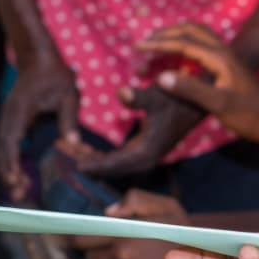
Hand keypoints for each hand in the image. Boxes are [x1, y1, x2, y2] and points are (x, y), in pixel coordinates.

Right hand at [0, 48, 78, 201]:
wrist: (37, 58)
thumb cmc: (54, 75)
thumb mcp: (68, 94)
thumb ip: (69, 119)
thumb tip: (73, 144)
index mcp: (20, 111)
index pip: (11, 141)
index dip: (12, 163)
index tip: (16, 181)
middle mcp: (8, 118)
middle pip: (0, 151)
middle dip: (7, 175)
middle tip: (20, 196)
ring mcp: (6, 121)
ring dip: (6, 172)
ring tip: (19, 193)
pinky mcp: (10, 124)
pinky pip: (5, 148)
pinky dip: (9, 164)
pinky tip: (19, 179)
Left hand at [69, 190, 194, 258]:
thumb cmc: (186, 238)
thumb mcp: (167, 207)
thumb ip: (135, 200)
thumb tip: (108, 212)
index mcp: (124, 237)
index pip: (83, 239)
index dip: (81, 237)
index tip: (80, 237)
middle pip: (90, 258)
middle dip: (99, 252)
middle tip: (116, 248)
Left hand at [75, 84, 204, 178]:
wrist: (199, 100)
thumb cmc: (178, 97)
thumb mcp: (158, 95)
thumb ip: (138, 97)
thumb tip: (120, 93)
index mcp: (146, 152)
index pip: (113, 163)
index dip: (92, 163)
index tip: (72, 163)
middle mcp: (144, 158)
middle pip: (108, 166)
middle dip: (84, 158)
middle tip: (59, 150)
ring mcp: (144, 155)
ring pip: (110, 162)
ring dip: (89, 156)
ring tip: (65, 148)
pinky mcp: (143, 149)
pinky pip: (116, 157)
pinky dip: (99, 154)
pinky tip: (84, 148)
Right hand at [138, 22, 258, 141]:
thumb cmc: (248, 116)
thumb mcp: (218, 105)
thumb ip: (190, 90)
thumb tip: (161, 77)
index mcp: (220, 58)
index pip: (184, 42)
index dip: (159, 43)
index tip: (138, 47)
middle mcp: (225, 51)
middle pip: (191, 30)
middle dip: (166, 33)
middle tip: (144, 42)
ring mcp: (227, 56)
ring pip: (198, 34)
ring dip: (176, 35)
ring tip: (156, 44)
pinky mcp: (228, 64)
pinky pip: (203, 45)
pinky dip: (186, 44)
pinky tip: (176, 59)